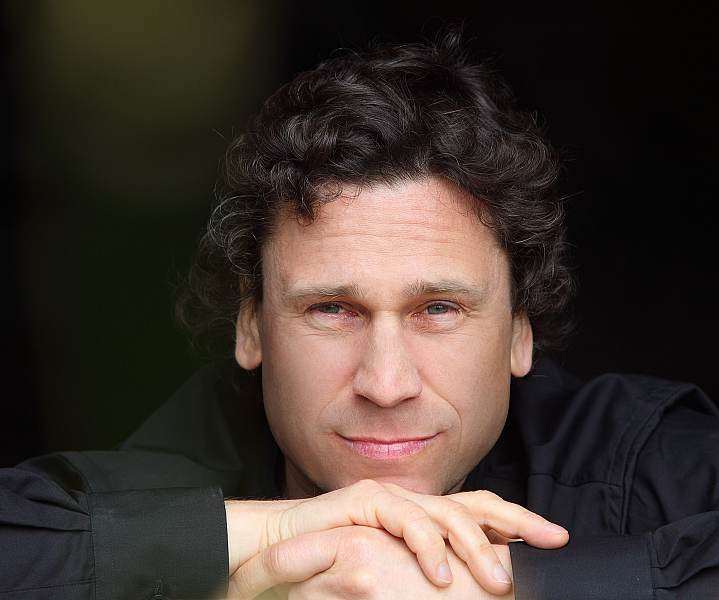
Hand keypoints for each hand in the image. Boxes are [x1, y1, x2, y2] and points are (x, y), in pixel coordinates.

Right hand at [226, 479, 567, 596]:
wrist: (280, 547)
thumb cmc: (335, 565)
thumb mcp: (394, 573)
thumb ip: (428, 576)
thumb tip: (467, 591)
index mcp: (424, 517)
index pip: (479, 514)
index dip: (517, 523)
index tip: (554, 539)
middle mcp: (413, 501)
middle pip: (474, 503)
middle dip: (516, 519)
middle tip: (552, 538)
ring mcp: (390, 497)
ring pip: (446, 511)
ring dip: (476, 545)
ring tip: (496, 581)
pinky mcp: (364, 500)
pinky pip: (404, 517)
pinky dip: (427, 545)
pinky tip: (440, 574)